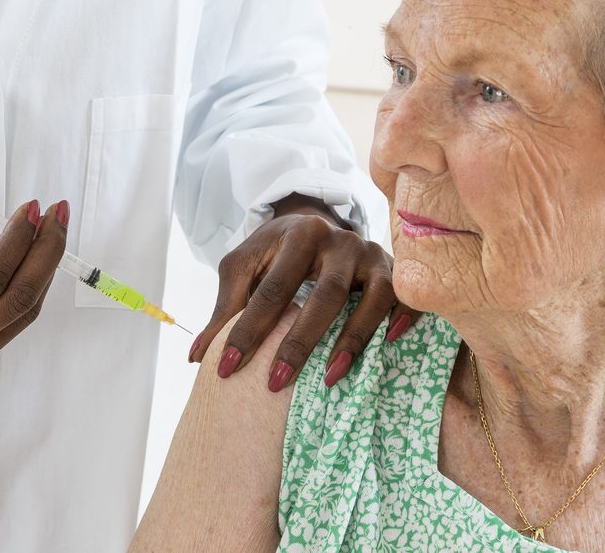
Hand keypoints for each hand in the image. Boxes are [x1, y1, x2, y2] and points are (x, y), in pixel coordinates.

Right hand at [0, 175, 68, 382]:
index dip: (16, 241)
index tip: (33, 207)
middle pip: (17, 299)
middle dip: (46, 251)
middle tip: (57, 213)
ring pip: (24, 312)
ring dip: (46, 266)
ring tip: (54, 228)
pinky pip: (17, 321)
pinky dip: (33, 285)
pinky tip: (39, 256)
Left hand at [189, 206, 419, 391]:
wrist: (313, 221)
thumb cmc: (274, 252)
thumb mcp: (244, 267)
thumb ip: (224, 308)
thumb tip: (197, 358)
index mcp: (299, 235)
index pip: (272, 289)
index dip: (247, 330)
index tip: (225, 370)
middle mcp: (340, 241)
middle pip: (324, 294)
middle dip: (299, 342)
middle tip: (274, 384)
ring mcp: (371, 254)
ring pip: (372, 297)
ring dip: (353, 339)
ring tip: (329, 379)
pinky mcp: (395, 269)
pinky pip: (407, 295)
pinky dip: (403, 318)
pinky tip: (390, 343)